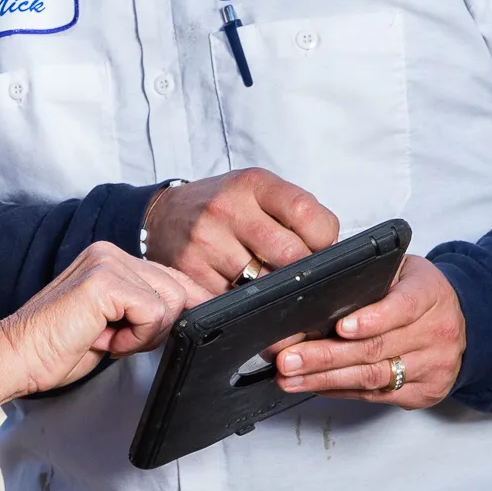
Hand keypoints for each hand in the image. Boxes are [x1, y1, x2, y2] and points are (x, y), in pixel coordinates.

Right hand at [0, 241, 208, 397]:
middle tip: (117, 340)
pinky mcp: (105, 280)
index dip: (192, 302)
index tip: (202, 317)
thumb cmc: (56, 347)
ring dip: (145, 333)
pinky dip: (135, 337)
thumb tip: (189, 313)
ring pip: (171, 301)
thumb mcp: (113, 324)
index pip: (172, 276)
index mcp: (111, 259)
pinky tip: (104, 339)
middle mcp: (110, 253)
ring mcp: (106, 262)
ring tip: (108, 339)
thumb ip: (143, 309)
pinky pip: (153, 313)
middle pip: (179, 289)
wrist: (18, 356)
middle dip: (158, 327)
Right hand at [143, 169, 339, 294]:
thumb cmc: (220, 206)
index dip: (324, 239)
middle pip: (290, 255)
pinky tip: (245, 296)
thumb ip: (293, 213)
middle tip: (298, 275)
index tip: (320, 248)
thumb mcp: (256, 191)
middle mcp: (227, 209)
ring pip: (264, 285)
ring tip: (272, 286)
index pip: (307, 213)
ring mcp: (205, 241)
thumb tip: (331, 255)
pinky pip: (233, 301)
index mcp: (252, 184)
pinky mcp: (189, 271)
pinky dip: (246, 306)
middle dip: (302, 272)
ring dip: (275, 293)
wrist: (160, 216)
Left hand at [275, 254, 466, 408]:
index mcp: (430, 294)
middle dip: (326, 356)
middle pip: (377, 348)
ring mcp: (434, 365)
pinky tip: (316, 385)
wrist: (461, 321)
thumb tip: (315, 293)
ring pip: (373, 376)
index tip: (341, 328)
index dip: (371, 320)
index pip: (403, 307)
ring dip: (325, 379)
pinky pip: (377, 395)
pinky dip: (341, 390)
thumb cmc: (419, 293)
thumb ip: (368, 280)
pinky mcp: (427, 391)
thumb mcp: (401, 272)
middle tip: (290, 359)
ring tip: (291, 378)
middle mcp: (438, 332)